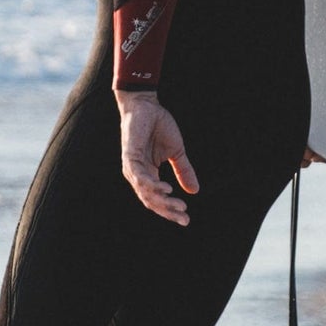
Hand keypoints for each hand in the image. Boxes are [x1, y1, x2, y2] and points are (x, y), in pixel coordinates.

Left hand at [117, 93, 197, 223]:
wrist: (146, 105)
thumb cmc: (158, 126)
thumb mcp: (176, 152)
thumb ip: (183, 171)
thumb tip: (194, 191)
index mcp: (148, 175)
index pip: (158, 199)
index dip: (171, 211)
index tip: (186, 220)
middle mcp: (138, 175)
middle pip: (151, 201)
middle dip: (169, 211)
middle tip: (184, 219)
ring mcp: (132, 167)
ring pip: (146, 192)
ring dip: (163, 201)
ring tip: (179, 206)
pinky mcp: (130, 156)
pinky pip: (140, 176)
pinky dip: (152, 185)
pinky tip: (166, 189)